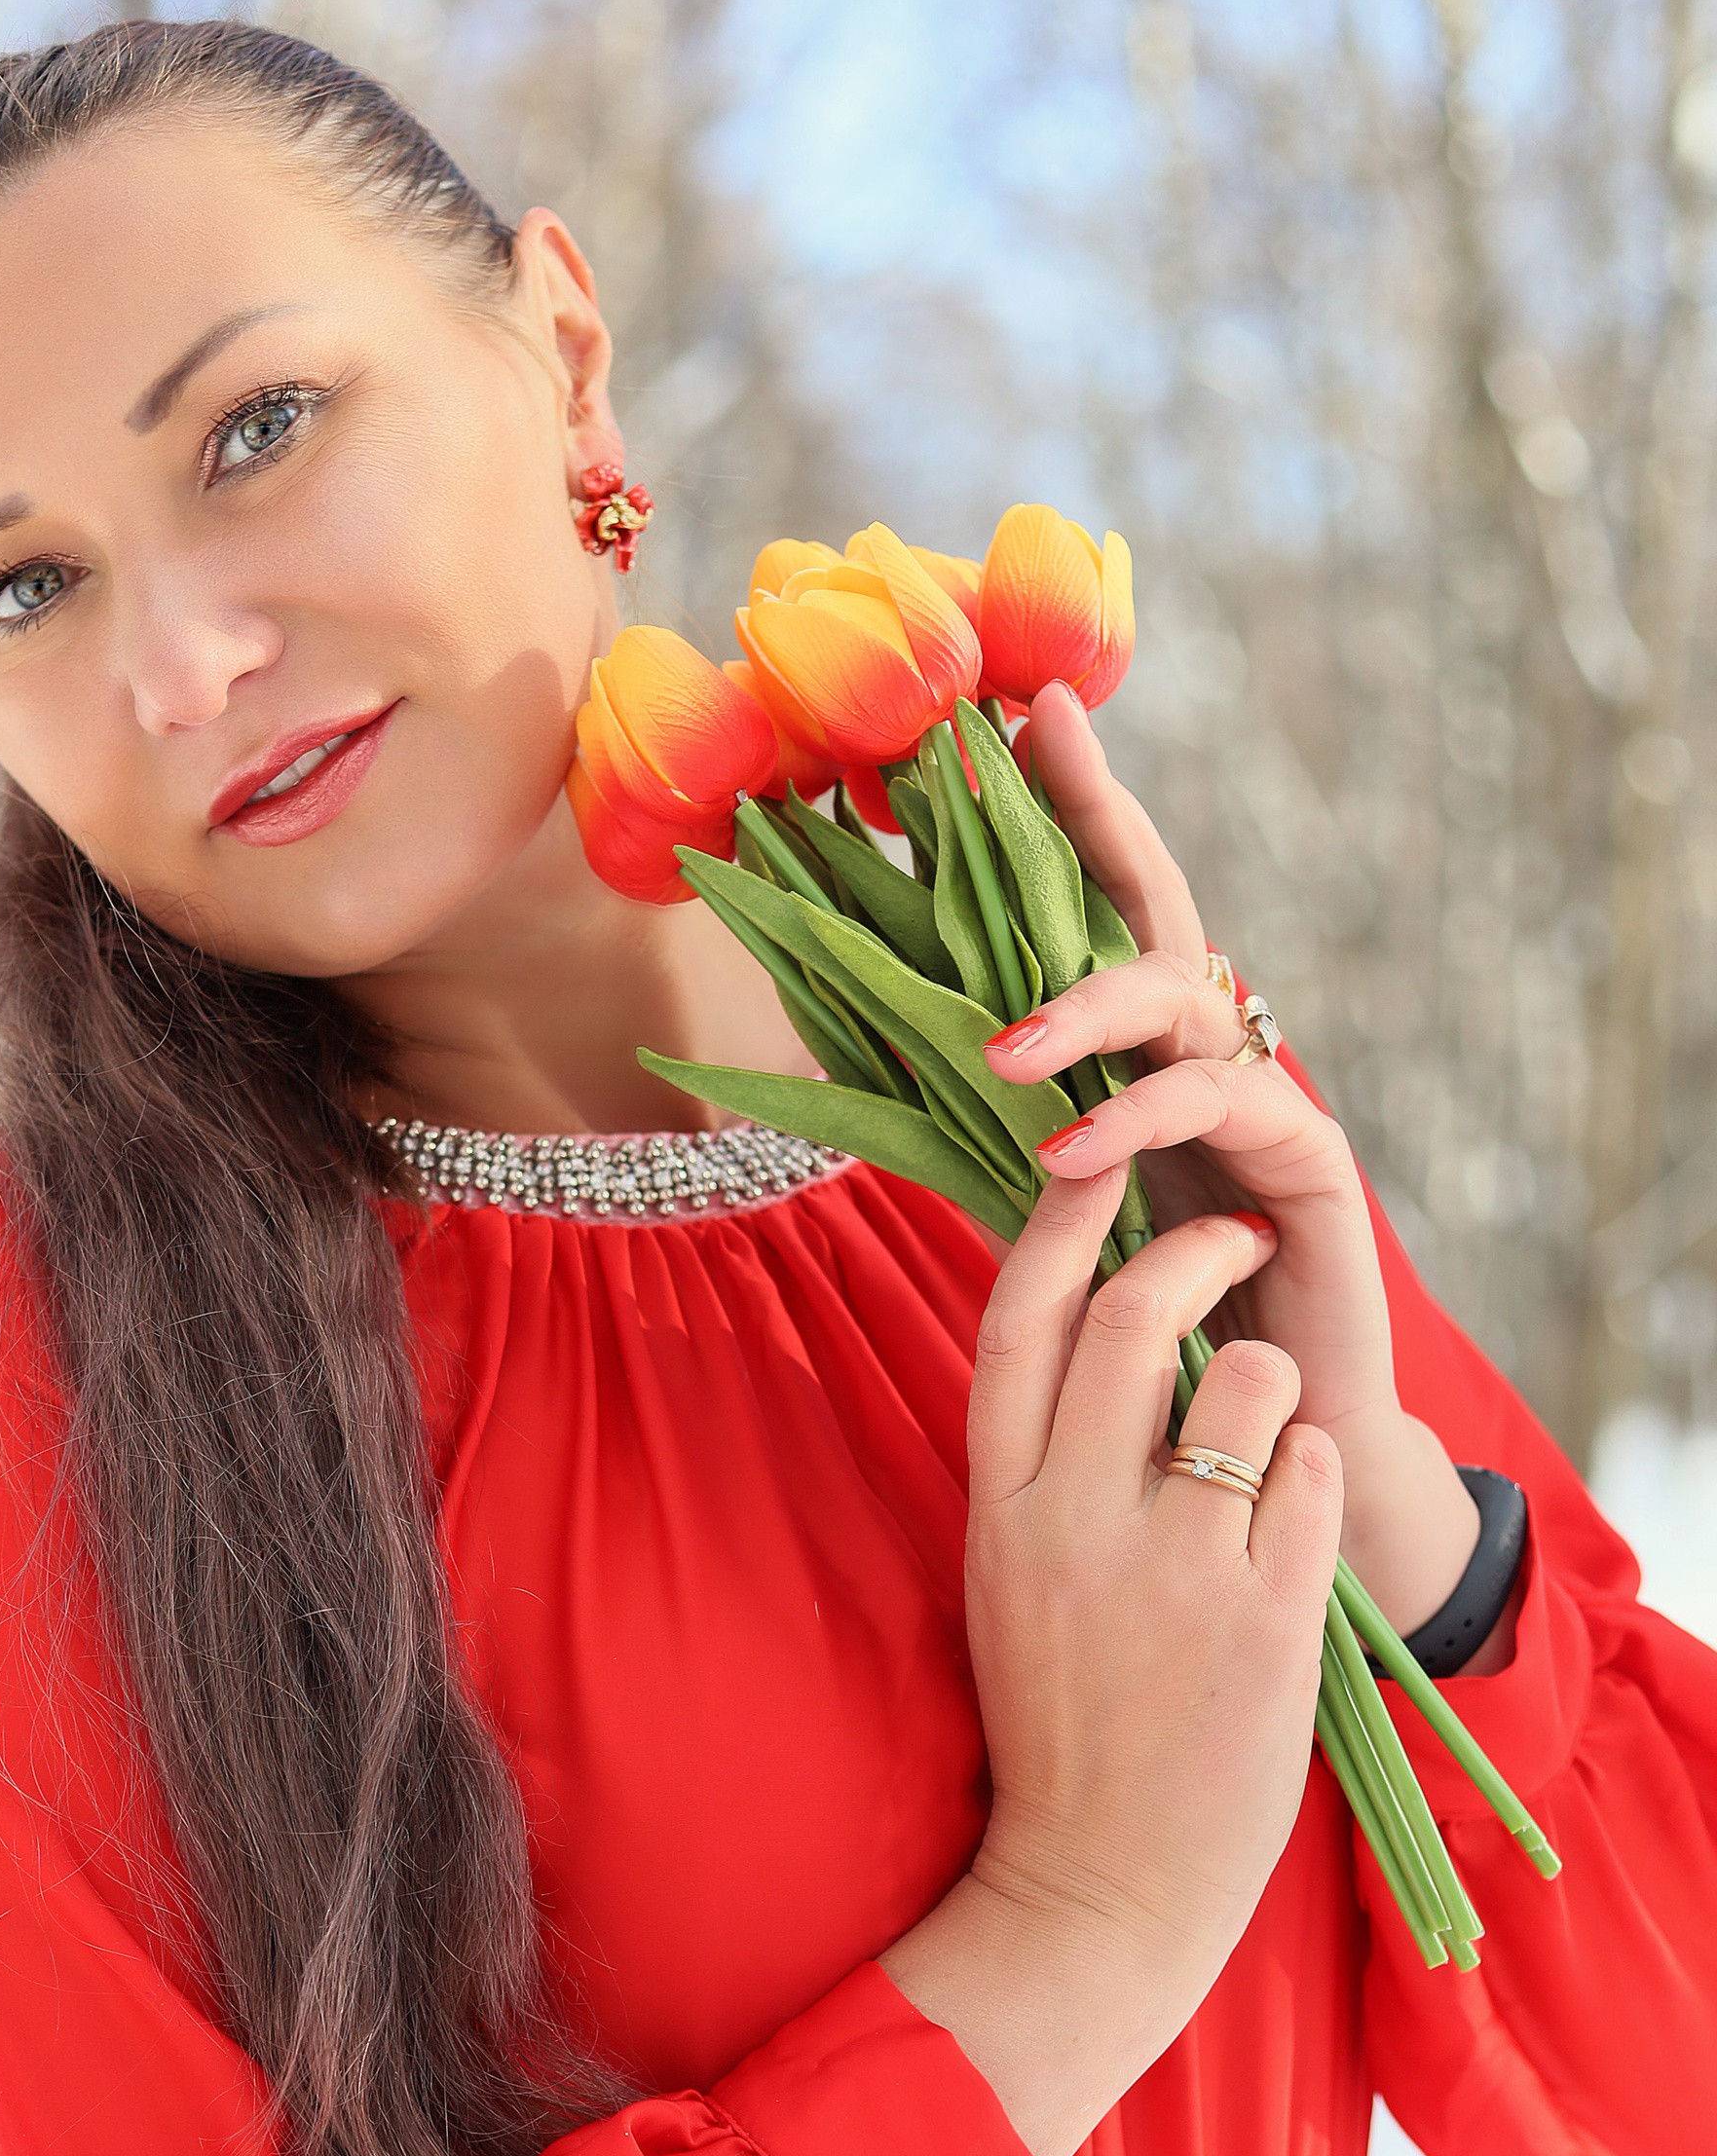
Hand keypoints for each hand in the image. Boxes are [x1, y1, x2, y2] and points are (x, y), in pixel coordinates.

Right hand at [884, 1170, 1342, 2155]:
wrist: (1099, 1880)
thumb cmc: (1062, 1717)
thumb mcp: (1010, 1573)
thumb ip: (1039, 1455)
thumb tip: (1082, 1309)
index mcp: (997, 1509)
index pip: (1017, 1320)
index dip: (1058, 1221)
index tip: (1095, 1162)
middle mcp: (1073, 1526)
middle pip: (1133, 1314)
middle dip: (1196, 1253)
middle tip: (1233, 1242)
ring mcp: (1171, 1569)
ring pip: (1248, 1385)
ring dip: (1273, 1387)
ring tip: (1269, 1439)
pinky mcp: (1261, 1615)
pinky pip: (1317, 1475)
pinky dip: (1319, 1479)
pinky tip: (1292, 1533)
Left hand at [979, 681, 1484, 1645]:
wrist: (1259, 1448)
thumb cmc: (1145, 1334)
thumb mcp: (1039, 1216)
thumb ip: (978, 1134)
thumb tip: (847, 1053)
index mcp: (1140, 1057)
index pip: (1103, 907)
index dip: (1073, 806)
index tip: (1022, 707)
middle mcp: (1209, 1056)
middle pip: (1157, 911)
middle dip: (1097, 829)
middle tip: (1003, 791)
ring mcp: (1265, 1102)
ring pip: (1186, 1004)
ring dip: (1088, 1018)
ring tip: (1003, 1059)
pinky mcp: (1307, 1169)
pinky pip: (1225, 1112)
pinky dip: (1141, 1126)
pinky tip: (1072, 1154)